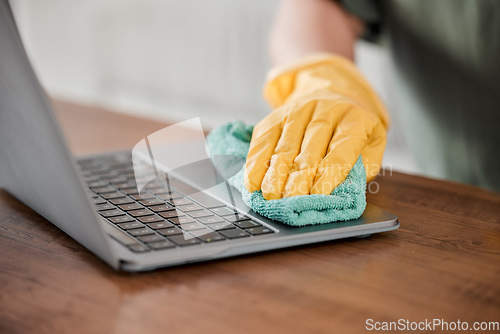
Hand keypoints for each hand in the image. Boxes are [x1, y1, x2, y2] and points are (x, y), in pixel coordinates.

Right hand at [244, 54, 388, 199]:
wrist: (334, 92)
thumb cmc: (351, 128)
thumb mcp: (370, 144)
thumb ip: (360, 168)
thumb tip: (340, 192)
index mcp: (354, 120)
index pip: (340, 152)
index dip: (328, 175)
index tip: (317, 195)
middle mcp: (325, 111)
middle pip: (309, 151)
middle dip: (298, 179)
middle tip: (291, 200)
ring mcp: (298, 111)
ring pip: (284, 147)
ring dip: (275, 174)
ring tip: (270, 196)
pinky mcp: (276, 115)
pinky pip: (263, 140)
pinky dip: (256, 163)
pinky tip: (253, 182)